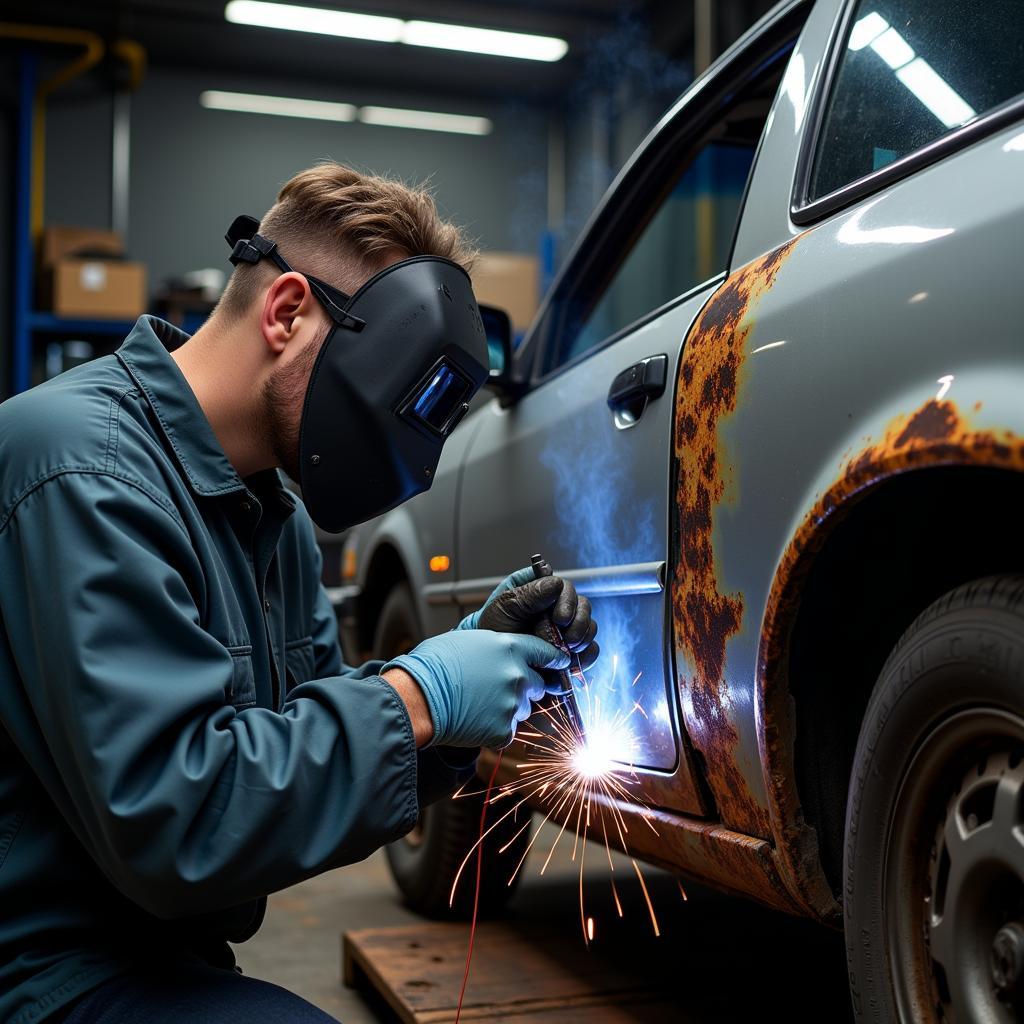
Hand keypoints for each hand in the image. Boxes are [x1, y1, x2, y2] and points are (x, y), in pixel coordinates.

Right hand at [382, 629, 568, 748]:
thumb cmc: (435, 664)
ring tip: (479, 704)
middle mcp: (519, 675)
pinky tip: (474, 721)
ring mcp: (513, 705)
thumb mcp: (470, 640)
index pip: (547, 653)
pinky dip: (494, 729)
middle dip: (527, 687)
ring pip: (523, 709)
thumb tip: (506, 653)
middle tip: (500, 689)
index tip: (562, 662)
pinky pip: (508, 731)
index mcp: (511, 648)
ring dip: (509, 708)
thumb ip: (498, 647)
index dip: (555, 659)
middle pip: (540, 685)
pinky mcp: (504, 731)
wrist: (418, 696)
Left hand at [465, 566, 599, 672]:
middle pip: (583, 607)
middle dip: (578, 624)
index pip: (565, 587)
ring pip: (589, 629)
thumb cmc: (493, 629)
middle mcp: (558, 607)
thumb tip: (556, 584)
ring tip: (565, 653)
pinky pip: (590, 651)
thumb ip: (530, 594)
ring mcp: (567, 629)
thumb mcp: (506, 608)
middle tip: (567, 640)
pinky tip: (570, 665)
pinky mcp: (572, 651)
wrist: (493, 662)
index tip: (560, 618)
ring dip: (581, 641)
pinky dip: (584, 658)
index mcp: (542, 590)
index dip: (567, 601)